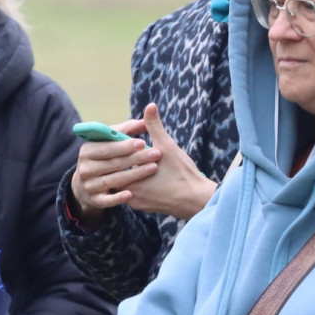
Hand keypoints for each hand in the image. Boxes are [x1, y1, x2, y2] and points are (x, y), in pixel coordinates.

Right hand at [70, 118, 154, 225]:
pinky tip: (131, 194)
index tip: (142, 143)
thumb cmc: (105, 155)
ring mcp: (89, 185)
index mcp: (87, 150)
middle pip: (112, 163)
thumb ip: (126, 130)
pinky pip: (107, 200)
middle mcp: (85, 168)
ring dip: (134, 175)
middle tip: (155, 154)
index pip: (106, 147)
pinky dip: (118, 198)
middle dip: (135, 158)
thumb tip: (145, 120)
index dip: (124, 145)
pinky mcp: (94, 199)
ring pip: (113, 180)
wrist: (87, 182)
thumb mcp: (110, 141)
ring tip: (152, 168)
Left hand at [125, 104, 216, 221]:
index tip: (127, 142)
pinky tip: (147, 177)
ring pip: (127, 183)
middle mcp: (128, 192)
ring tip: (140, 162)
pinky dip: (139, 185)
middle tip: (135, 152)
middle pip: (120, 172)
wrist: (196, 200)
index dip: (123, 149)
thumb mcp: (167, 147)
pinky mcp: (143, 208)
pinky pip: (135, 194)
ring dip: (132, 174)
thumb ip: (154, 126)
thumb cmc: (182, 173)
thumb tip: (150, 106)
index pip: (117, 159)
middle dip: (126, 161)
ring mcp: (135, 202)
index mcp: (129, 176)